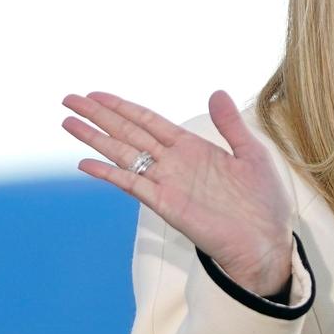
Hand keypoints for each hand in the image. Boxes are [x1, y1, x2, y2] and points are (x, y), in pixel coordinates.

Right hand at [61, 89, 294, 294]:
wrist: (266, 242)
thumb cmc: (263, 202)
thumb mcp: (252, 154)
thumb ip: (231, 125)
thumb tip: (216, 92)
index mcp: (193, 147)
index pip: (149, 121)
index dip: (122, 107)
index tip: (96, 94)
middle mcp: (174, 162)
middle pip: (128, 132)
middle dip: (99, 116)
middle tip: (68, 99)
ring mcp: (167, 183)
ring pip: (123, 154)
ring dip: (95, 138)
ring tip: (67, 123)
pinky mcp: (166, 204)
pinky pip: (131, 184)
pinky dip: (108, 173)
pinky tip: (85, 164)